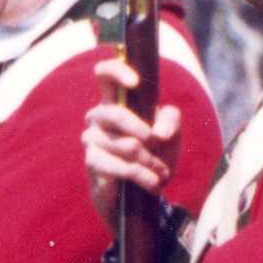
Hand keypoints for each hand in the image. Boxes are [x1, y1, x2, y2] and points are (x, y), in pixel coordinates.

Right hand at [86, 50, 181, 218]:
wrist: (139, 191)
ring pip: (126, 145)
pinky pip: (123, 167)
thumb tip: (159, 132)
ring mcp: (92, 139)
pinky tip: (154, 184)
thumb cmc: (154, 153)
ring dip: (151, 161)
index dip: (117, 71)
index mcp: (115, 100)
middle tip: (159, 145)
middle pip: (116, 113)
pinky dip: (144, 176)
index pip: (104, 74)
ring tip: (161, 172)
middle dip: (144, 132)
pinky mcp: (93, 163)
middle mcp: (98, 116)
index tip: (135, 83)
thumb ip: (171, 120)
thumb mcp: (171, 133)